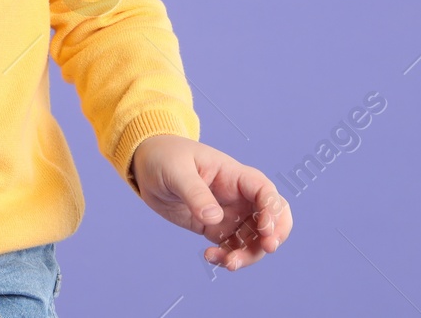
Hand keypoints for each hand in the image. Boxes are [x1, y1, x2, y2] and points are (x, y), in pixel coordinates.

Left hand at [131, 134, 291, 270]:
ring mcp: (229, 214)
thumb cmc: (165, 157)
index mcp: (234, 175)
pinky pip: (232, 248)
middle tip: (265, 250)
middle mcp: (238, 196)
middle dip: (274, 236)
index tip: (265, 231)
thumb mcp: (176, 170)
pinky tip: (210, 256)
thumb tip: (214, 218)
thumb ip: (195, 193)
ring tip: (227, 263)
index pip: (265, 192)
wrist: (146, 165)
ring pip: (254, 239)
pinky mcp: (215, 228)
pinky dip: (228, 257)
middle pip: (271, 218)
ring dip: (248, 255)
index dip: (273, 211)